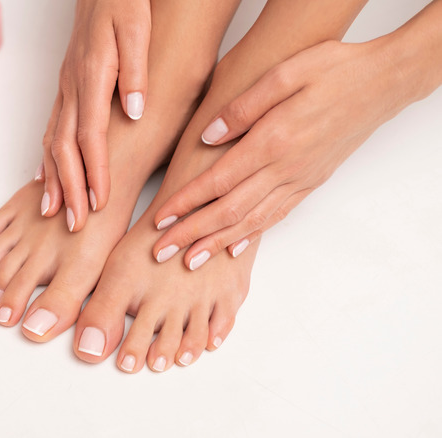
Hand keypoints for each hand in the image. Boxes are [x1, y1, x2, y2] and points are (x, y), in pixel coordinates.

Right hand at [39, 0, 149, 231]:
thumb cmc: (123, 2)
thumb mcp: (136, 27)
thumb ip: (136, 69)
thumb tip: (135, 110)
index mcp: (91, 76)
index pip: (90, 135)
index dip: (94, 172)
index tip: (99, 203)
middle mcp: (72, 87)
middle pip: (64, 147)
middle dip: (69, 188)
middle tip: (74, 223)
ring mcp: (64, 89)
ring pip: (51, 141)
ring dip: (53, 179)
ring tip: (52, 211)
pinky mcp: (65, 88)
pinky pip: (49, 128)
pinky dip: (45, 157)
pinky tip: (43, 176)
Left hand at [152, 38, 421, 269]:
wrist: (384, 83)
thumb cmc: (336, 70)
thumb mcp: (286, 73)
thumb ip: (243, 108)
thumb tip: (209, 137)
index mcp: (273, 142)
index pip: (218, 182)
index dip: (186, 204)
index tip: (160, 220)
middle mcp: (286, 169)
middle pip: (229, 211)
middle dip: (191, 234)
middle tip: (160, 252)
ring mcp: (300, 180)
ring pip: (252, 221)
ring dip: (216, 243)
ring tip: (189, 261)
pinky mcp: (311, 183)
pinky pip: (276, 216)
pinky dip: (251, 235)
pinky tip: (234, 247)